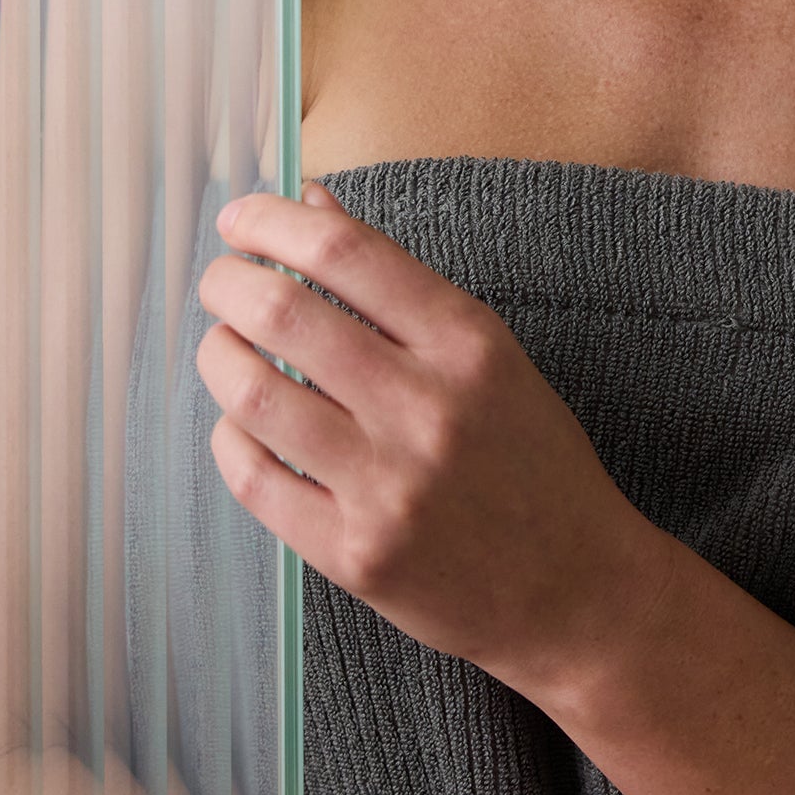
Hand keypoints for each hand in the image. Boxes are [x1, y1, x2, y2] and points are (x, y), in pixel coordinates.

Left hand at [194, 184, 678, 701]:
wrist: (575, 590)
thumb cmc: (531, 459)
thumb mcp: (488, 354)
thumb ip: (397, 281)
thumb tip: (311, 204)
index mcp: (468, 344)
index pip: (348, 253)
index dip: (275, 222)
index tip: (242, 217)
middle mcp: (426, 408)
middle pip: (287, 315)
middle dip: (229, 282)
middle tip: (221, 279)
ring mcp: (386, 487)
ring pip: (256, 396)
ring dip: (219, 356)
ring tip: (223, 345)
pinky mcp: (352, 555)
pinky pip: (254, 479)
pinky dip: (230, 438)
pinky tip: (240, 422)